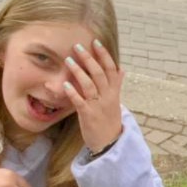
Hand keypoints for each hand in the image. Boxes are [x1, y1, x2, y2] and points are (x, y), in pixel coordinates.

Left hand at [62, 39, 123, 154]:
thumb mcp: (116, 101)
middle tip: (77, 47)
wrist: (110, 144)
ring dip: (78, 71)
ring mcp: (98, 105)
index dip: (104, 55)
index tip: (96, 42)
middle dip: (89, 58)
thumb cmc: (110, 120)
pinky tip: (65, 84)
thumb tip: (121, 68)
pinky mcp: (88, 115)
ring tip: (68, 60)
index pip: (111, 69)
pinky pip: (79, 102)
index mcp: (114, 92)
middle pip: (99, 73)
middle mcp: (107, 96)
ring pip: (89, 84)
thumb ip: (116, 84)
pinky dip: (72, 92)